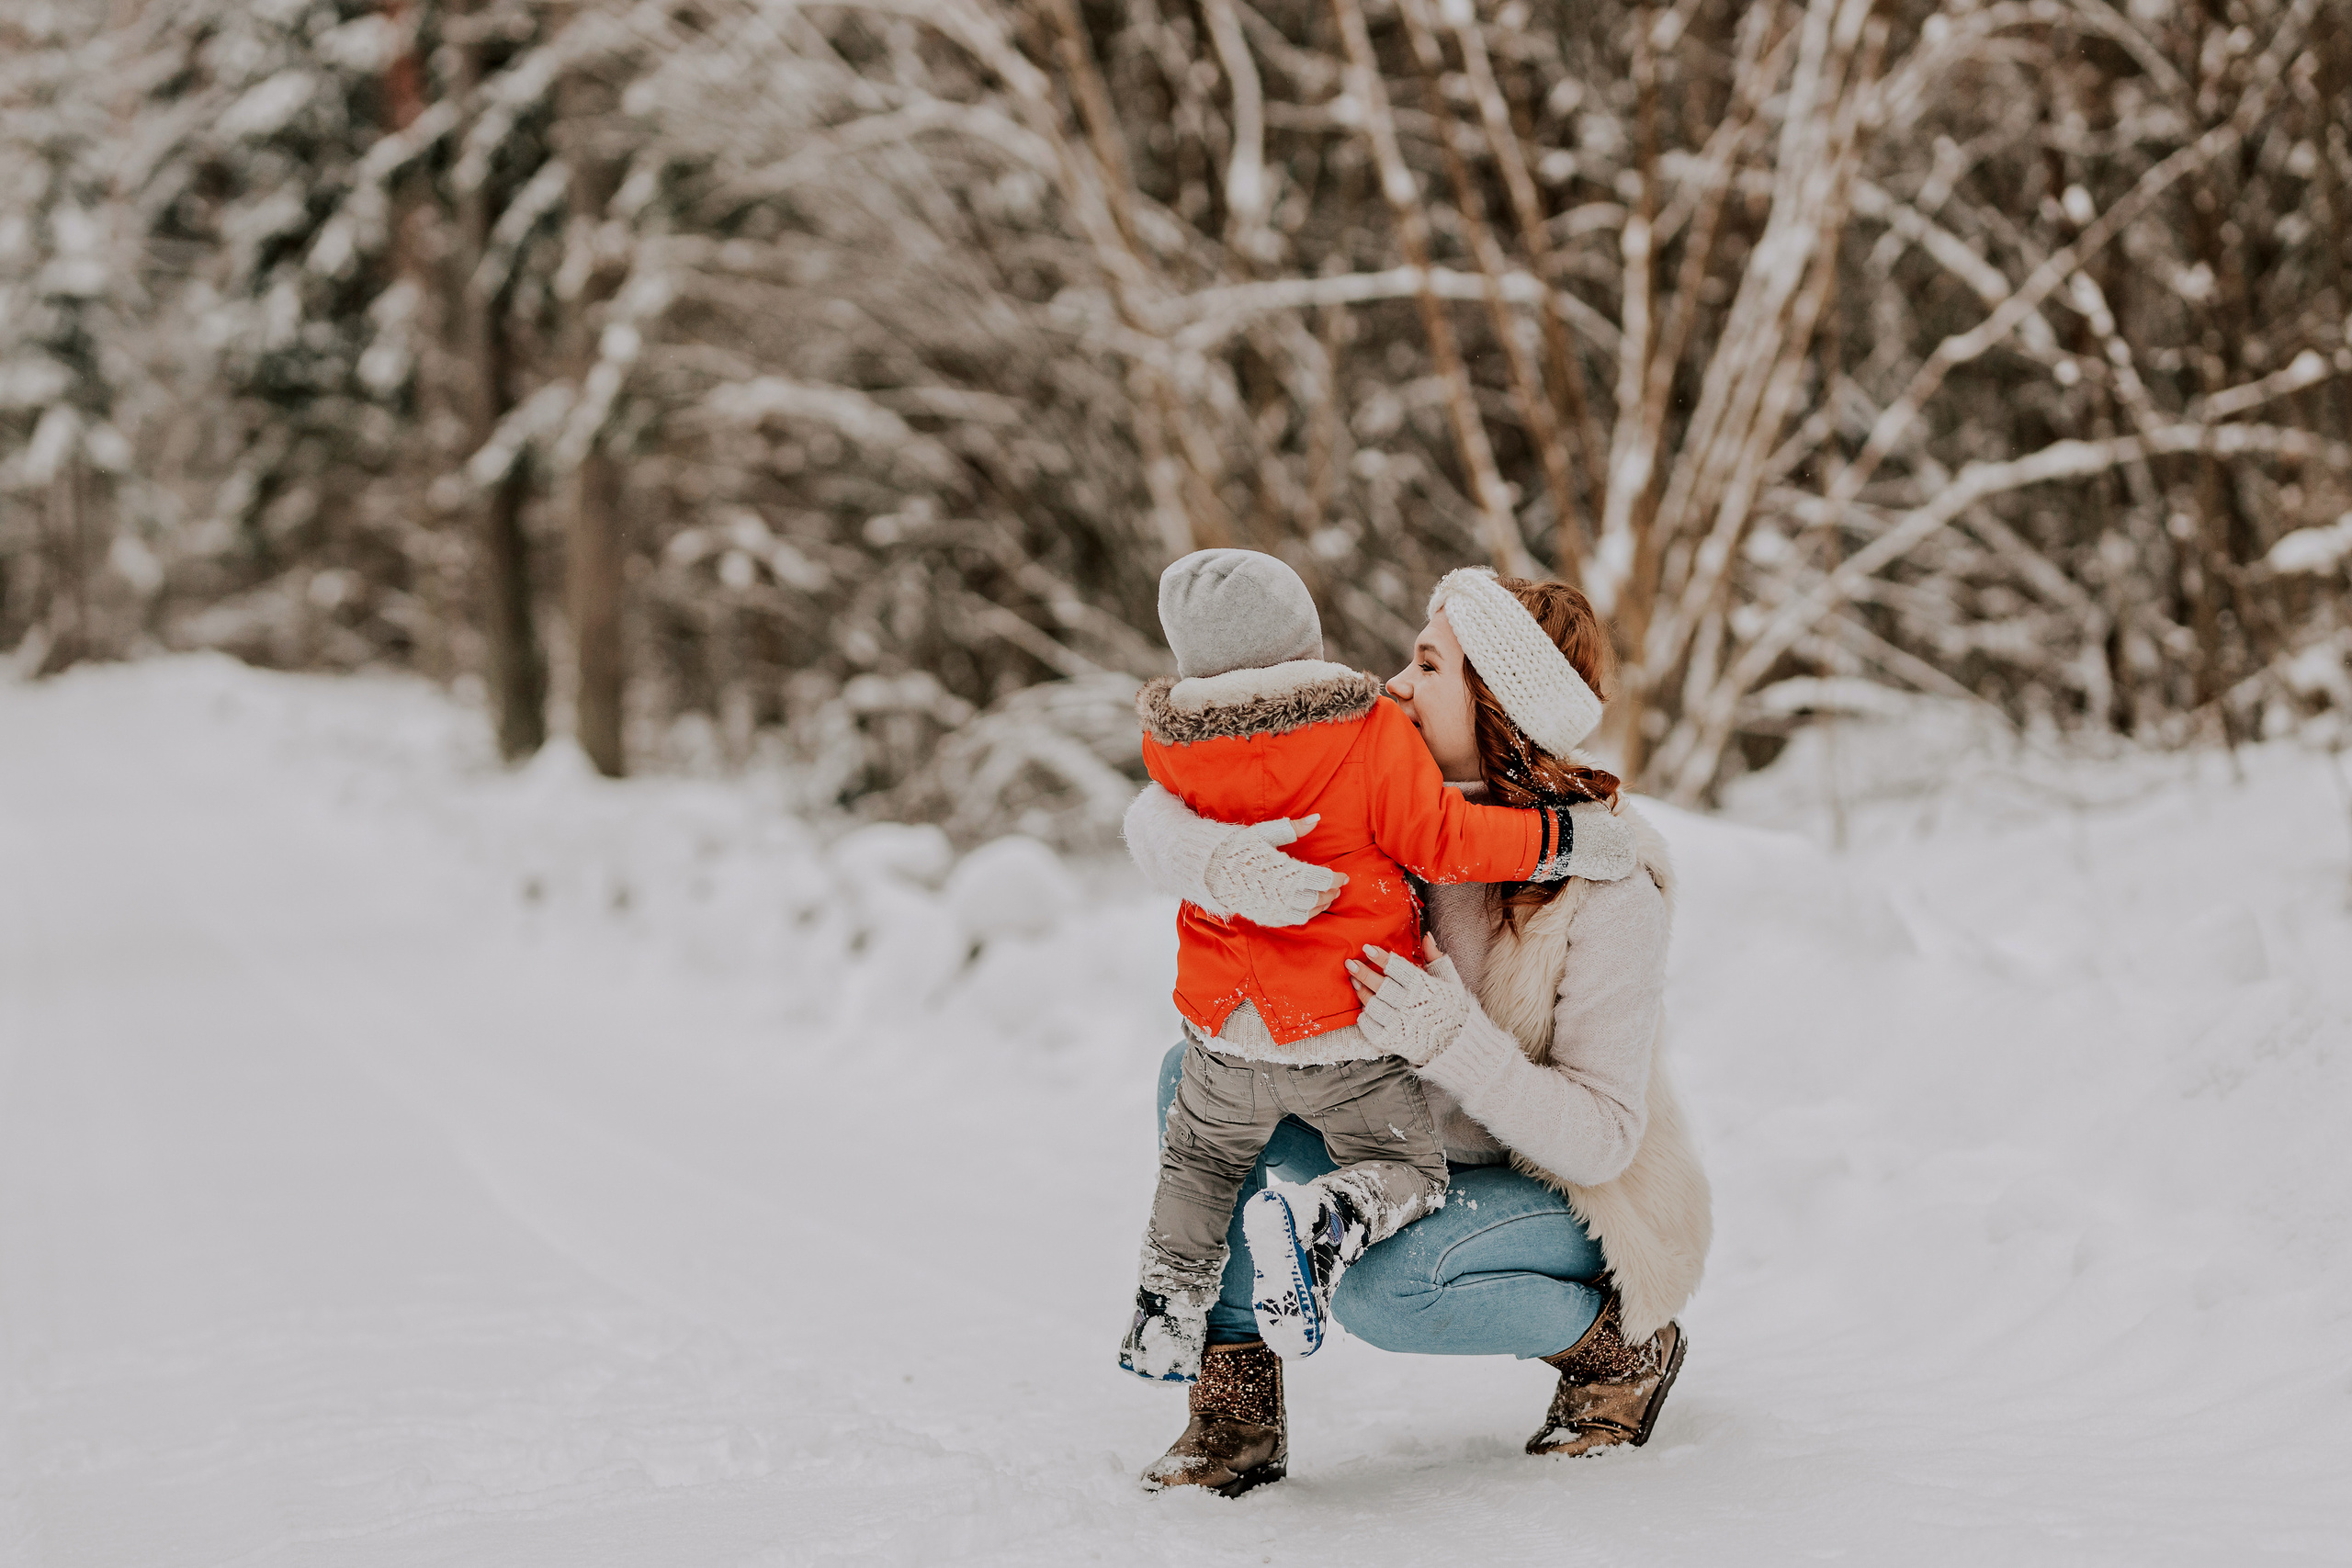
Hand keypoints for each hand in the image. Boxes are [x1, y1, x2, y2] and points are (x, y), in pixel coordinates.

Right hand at [1240, 815, 1342, 916]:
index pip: (1322, 880)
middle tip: (1336, 886)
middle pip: (1318, 898)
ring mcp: (1274, 908)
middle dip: (1331, 892)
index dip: (1336, 879)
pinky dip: (1306, 915)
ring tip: (1325, 896)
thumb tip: (1317, 819)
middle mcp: (1282, 894)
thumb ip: (1293, 828)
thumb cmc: (1238, 849)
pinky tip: (1308, 906)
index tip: (1343, 876)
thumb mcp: (1265, 833)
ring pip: (1308, 913)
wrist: (1210, 871)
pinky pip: (1294, 921)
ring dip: (1320, 905)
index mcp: (1285, 872)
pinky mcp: (1267, 917)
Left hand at [1345, 937, 1469, 1066]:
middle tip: (1350, 963)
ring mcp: (1400, 1025)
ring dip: (1361, 992)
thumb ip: (1435, 958)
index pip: (1397, 968)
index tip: (1368, 948)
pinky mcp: (1392, 1041)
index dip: (1381, 957)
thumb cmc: (1451, 1008)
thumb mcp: (1449, 980)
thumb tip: (1426, 937)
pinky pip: (1370, 1027)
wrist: (1455, 1043)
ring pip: (1373, 1005)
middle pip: (1380, 986)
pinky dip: (1364, 1016)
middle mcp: (1411, 1005)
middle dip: (1363, 972)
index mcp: (1425, 988)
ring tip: (1354, 981)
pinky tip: (1364, 1007)